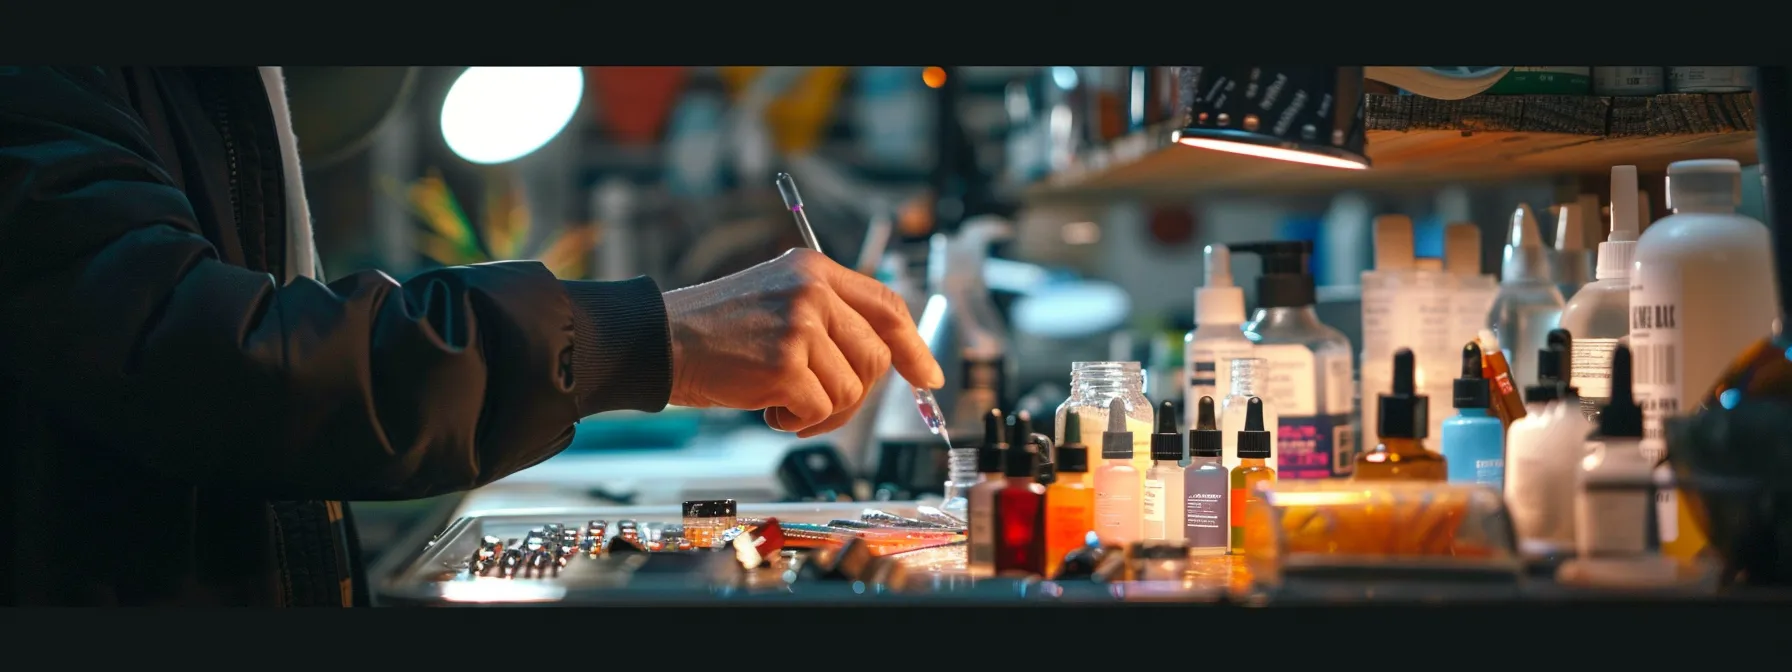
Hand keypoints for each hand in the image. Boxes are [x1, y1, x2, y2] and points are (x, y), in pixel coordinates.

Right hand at [663, 249, 944, 436]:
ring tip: (780, 399)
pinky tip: (766, 407)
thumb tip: (886, 359)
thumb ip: (829, 318)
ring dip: (820, 410)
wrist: (659, 341)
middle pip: (875, 358)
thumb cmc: (715, 332)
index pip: (888, 306)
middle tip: (817, 403)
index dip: (913, 345)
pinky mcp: (785, 363)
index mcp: (815, 269)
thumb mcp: (778, 301)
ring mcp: (800, 326)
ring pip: (851, 390)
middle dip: (855, 394)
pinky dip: (795, 421)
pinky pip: (820, 410)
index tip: (928, 376)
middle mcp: (813, 291)